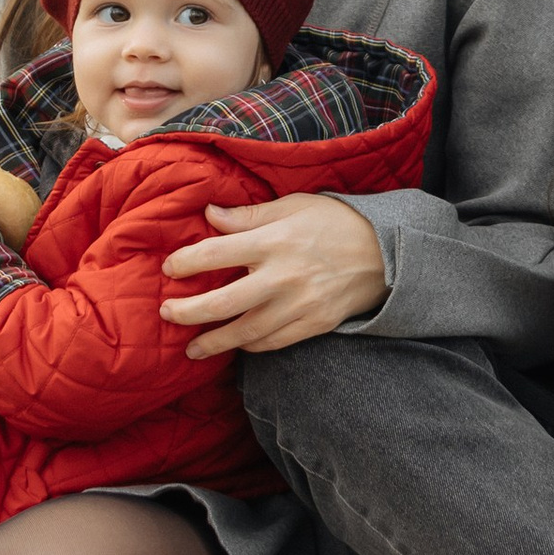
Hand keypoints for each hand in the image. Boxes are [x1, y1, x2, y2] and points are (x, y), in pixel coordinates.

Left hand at [158, 193, 388, 356]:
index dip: (186, 262)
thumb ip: (249, 215)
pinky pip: (272, 343)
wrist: (386, 252)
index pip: (215, 253)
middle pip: (221, 302)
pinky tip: (235, 344)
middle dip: (188, 312)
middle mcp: (281, 277)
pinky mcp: (312, 324)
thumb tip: (209, 214)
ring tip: (192, 348)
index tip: (170, 268)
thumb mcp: (293, 206)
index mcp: (273, 241)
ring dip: (213, 342)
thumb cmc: (335, 222)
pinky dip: (250, 346)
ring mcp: (297, 305)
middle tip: (167, 313)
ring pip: (244, 332)